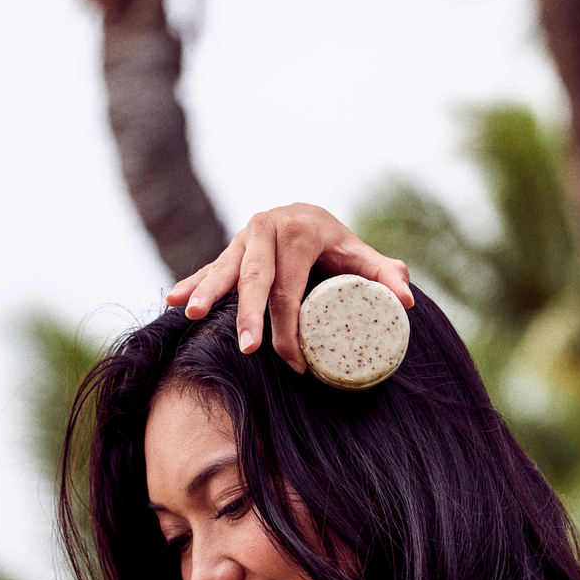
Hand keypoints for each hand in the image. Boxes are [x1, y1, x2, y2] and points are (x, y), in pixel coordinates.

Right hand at [164, 203, 412, 373]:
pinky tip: (172, 298)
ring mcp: (244, 237)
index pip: (292, 288)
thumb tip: (407, 302)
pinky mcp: (229, 247)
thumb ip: (385, 274)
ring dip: (206, 292)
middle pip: (256, 279)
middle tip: (249, 348)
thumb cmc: (336, 245)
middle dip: (249, 315)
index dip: (293, 329)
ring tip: (189, 312)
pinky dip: (191, 282)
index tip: (297, 364)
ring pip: (225, 269)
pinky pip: (209, 267)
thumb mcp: (361, 255)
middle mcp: (267, 228)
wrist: (307, 215)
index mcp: (300, 231)